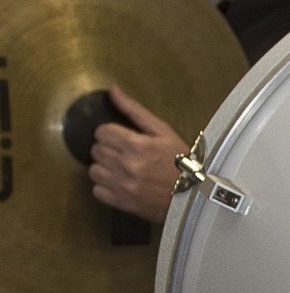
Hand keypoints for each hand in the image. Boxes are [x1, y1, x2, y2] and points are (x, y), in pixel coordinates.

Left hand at [88, 86, 186, 222]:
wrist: (193, 193)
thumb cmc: (180, 159)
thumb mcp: (163, 130)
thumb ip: (134, 110)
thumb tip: (113, 90)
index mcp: (137, 145)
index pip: (102, 132)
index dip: (110, 132)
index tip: (121, 137)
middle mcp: (126, 165)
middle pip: (96, 150)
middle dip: (108, 148)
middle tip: (125, 152)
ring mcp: (121, 185)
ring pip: (93, 170)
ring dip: (105, 166)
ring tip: (121, 167)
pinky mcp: (119, 202)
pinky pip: (96, 190)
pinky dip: (105, 185)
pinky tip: (120, 182)